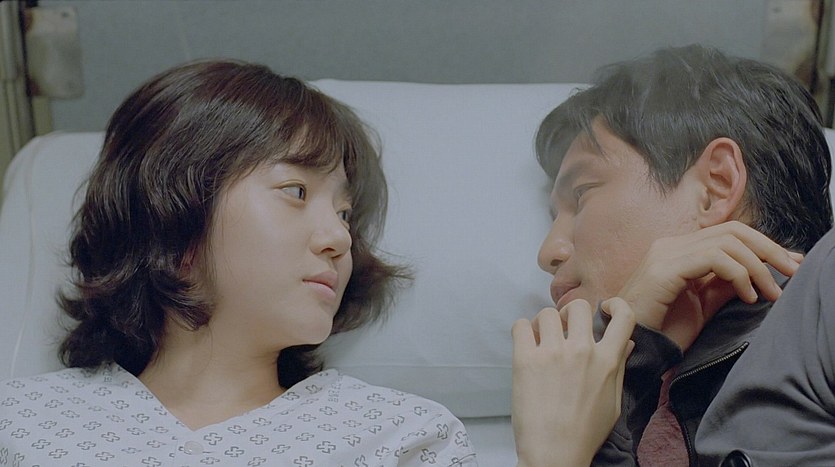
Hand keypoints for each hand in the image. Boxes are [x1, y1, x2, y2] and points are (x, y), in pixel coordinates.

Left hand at [512, 298, 634, 466]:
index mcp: (607, 361)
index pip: (624, 316)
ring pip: (547, 313)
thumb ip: (619, 368)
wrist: (554, 453)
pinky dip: (522, 330)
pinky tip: (526, 344)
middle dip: (570, 314)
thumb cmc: (584, 433)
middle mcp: (581, 351)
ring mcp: (552, 353)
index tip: (604, 308)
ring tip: (541, 339)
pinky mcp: (525, 359)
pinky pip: (520, 325)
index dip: (615, 305)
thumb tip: (626, 343)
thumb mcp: (613, 402)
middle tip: (563, 328)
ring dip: (544, 323)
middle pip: (578, 306)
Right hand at [618, 221, 802, 350]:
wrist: (632, 347)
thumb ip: (724, 284)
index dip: (763, 245)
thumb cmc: (661, 329)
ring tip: (770, 294)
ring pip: (727, 242)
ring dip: (758, 267)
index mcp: (678, 250)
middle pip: (733, 230)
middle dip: (769, 250)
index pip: (728, 233)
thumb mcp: (702, 305)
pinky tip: (747, 296)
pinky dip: (739, 275)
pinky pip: (714, 258)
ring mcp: (666, 253)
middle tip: (792, 272)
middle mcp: (671, 245)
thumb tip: (759, 272)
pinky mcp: (665, 269)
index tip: (790, 264)